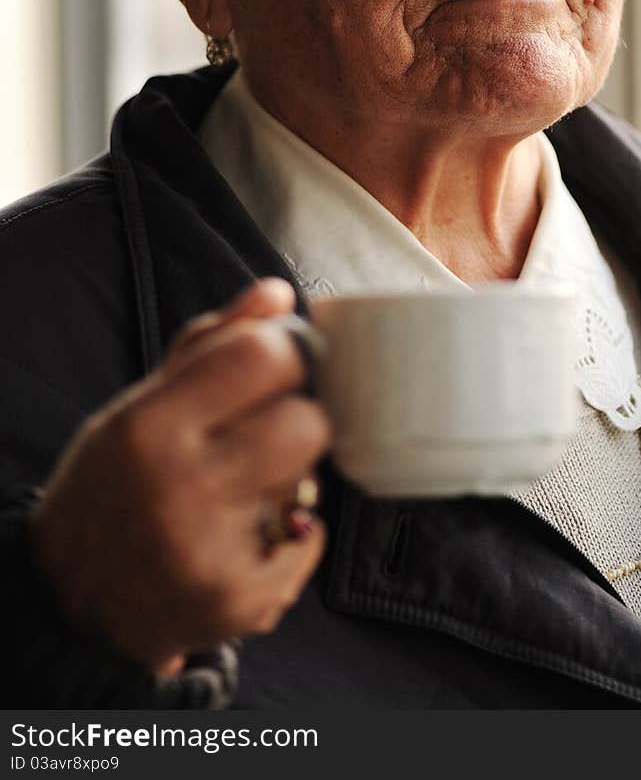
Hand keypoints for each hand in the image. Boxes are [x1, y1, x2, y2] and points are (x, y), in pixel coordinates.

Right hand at [30, 278, 331, 675]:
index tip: (274, 368)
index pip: (263, 356)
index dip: (283, 354)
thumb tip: (280, 295)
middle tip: (258, 435)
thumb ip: (212, 342)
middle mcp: (179, 488)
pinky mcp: (238, 603)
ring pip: (313, 480)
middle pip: (306, 422)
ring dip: (293, 475)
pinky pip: (311, 539)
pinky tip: (244, 537)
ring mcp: (211, 552)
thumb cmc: (113, 485)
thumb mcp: (140, 404)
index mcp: (148, 427)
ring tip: (245, 487)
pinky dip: (290, 534)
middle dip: (293, 420)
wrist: (69, 601)